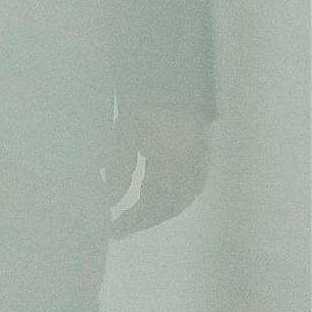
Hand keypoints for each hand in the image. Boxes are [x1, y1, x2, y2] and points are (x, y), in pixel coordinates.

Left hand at [108, 97, 211, 236]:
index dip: (134, 219)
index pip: (152, 200)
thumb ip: (118, 165)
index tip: (113, 230)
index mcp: (168, 157)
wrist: (173, 82)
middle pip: (170, 206)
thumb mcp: (123, 131)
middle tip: (122, 229)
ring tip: (136, 219)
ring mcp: (199, 161)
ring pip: (183, 200)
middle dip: (146, 221)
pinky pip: (193, 188)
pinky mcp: (203, 156)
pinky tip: (158, 203)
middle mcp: (188, 164)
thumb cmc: (143, 104)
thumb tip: (109, 199)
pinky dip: (175, 201)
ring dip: (160, 214)